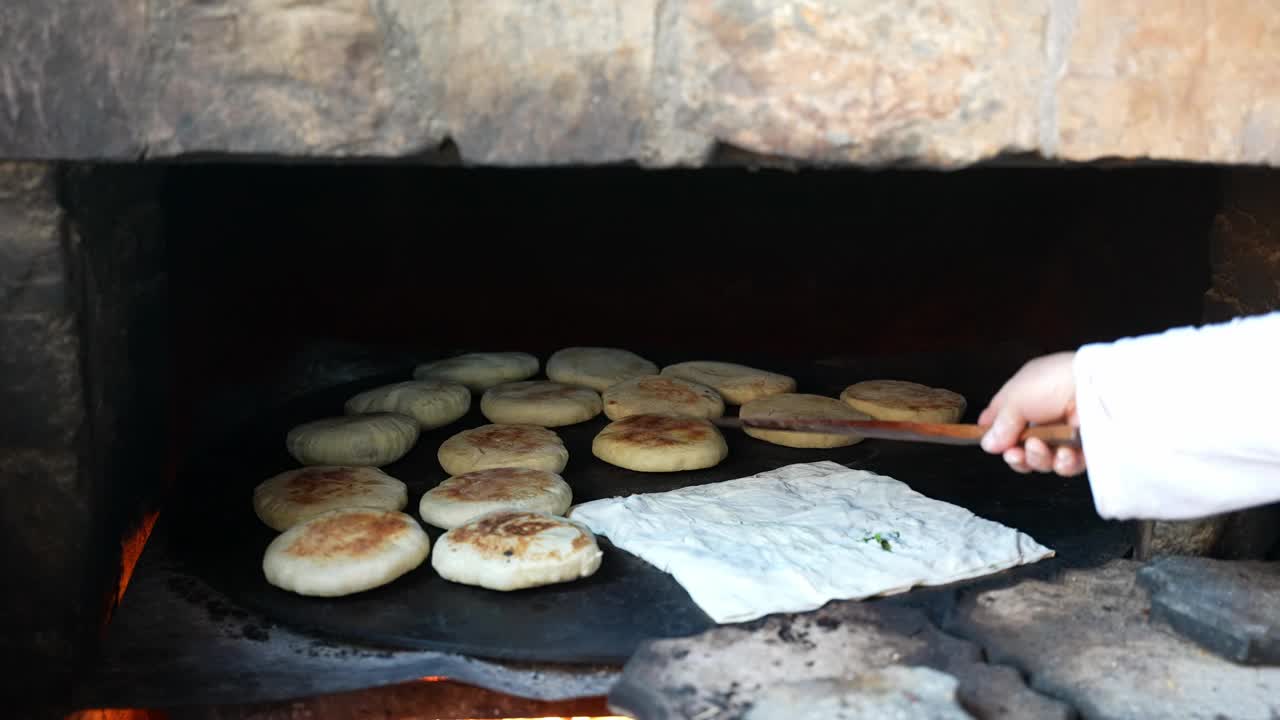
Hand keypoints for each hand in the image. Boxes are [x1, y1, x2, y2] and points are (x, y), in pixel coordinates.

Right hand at [979, 352, 1084, 475]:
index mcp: (1026, 396)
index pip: (1004, 419)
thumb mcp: (1015, 398)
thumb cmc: (1053, 382)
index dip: (994, 433)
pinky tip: (1063, 454)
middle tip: (1014, 454)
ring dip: (1037, 458)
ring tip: (1039, 448)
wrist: (1097, 386)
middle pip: (1021, 447)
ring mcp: (1065, 433)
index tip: (989, 443)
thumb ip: (1000, 424)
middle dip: (1015, 455)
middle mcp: (1044, 415)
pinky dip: (1062, 464)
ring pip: (1042, 460)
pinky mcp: (1085, 449)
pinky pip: (1067, 465)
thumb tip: (988, 444)